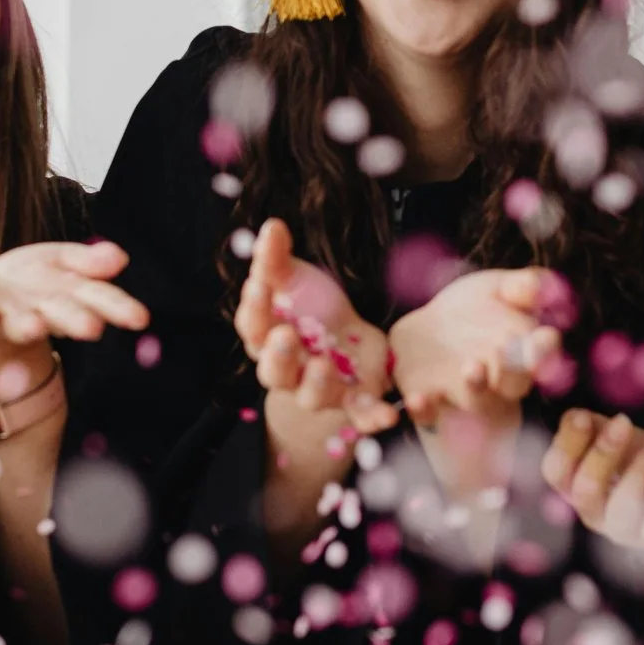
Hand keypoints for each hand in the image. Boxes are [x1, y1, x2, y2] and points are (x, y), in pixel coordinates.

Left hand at [0, 241, 146, 346]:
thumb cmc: (27, 281)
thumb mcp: (57, 261)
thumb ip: (86, 262)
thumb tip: (120, 257)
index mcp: (65, 296)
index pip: (96, 298)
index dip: (117, 308)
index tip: (140, 318)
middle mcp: (38, 312)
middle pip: (60, 314)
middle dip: (74, 319)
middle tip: (91, 327)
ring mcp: (3, 318)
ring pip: (17, 324)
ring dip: (25, 326)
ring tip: (33, 325)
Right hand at [234, 219, 398, 434]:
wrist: (348, 337)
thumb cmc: (311, 307)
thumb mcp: (294, 278)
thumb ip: (277, 258)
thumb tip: (271, 225)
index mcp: (268, 338)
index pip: (253, 327)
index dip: (254, 309)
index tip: (259, 286)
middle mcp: (289, 370)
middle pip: (274, 371)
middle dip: (277, 355)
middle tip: (284, 335)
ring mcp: (320, 389)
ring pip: (311, 395)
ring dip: (315, 383)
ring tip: (321, 364)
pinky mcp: (354, 401)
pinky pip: (362, 415)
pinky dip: (374, 418)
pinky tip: (390, 415)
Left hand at [389, 267, 566, 426]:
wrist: (429, 331)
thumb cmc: (474, 308)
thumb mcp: (497, 287)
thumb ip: (522, 286)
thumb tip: (538, 286)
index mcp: (524, 349)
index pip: (543, 352)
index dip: (543, 349)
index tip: (540, 340)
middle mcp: (500, 379)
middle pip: (515, 383)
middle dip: (512, 371)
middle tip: (503, 350)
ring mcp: (467, 395)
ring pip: (478, 401)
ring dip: (476, 387)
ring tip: (472, 367)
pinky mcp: (432, 405)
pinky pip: (430, 414)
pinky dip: (425, 409)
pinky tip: (418, 398)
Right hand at [542, 410, 643, 551]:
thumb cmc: (632, 463)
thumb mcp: (610, 439)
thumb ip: (591, 427)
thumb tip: (576, 417)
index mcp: (572, 486)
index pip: (555, 472)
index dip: (567, 444)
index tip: (584, 417)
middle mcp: (592, 511)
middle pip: (586, 489)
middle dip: (603, 451)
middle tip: (624, 421)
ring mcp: (621, 528)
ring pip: (625, 504)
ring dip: (642, 465)